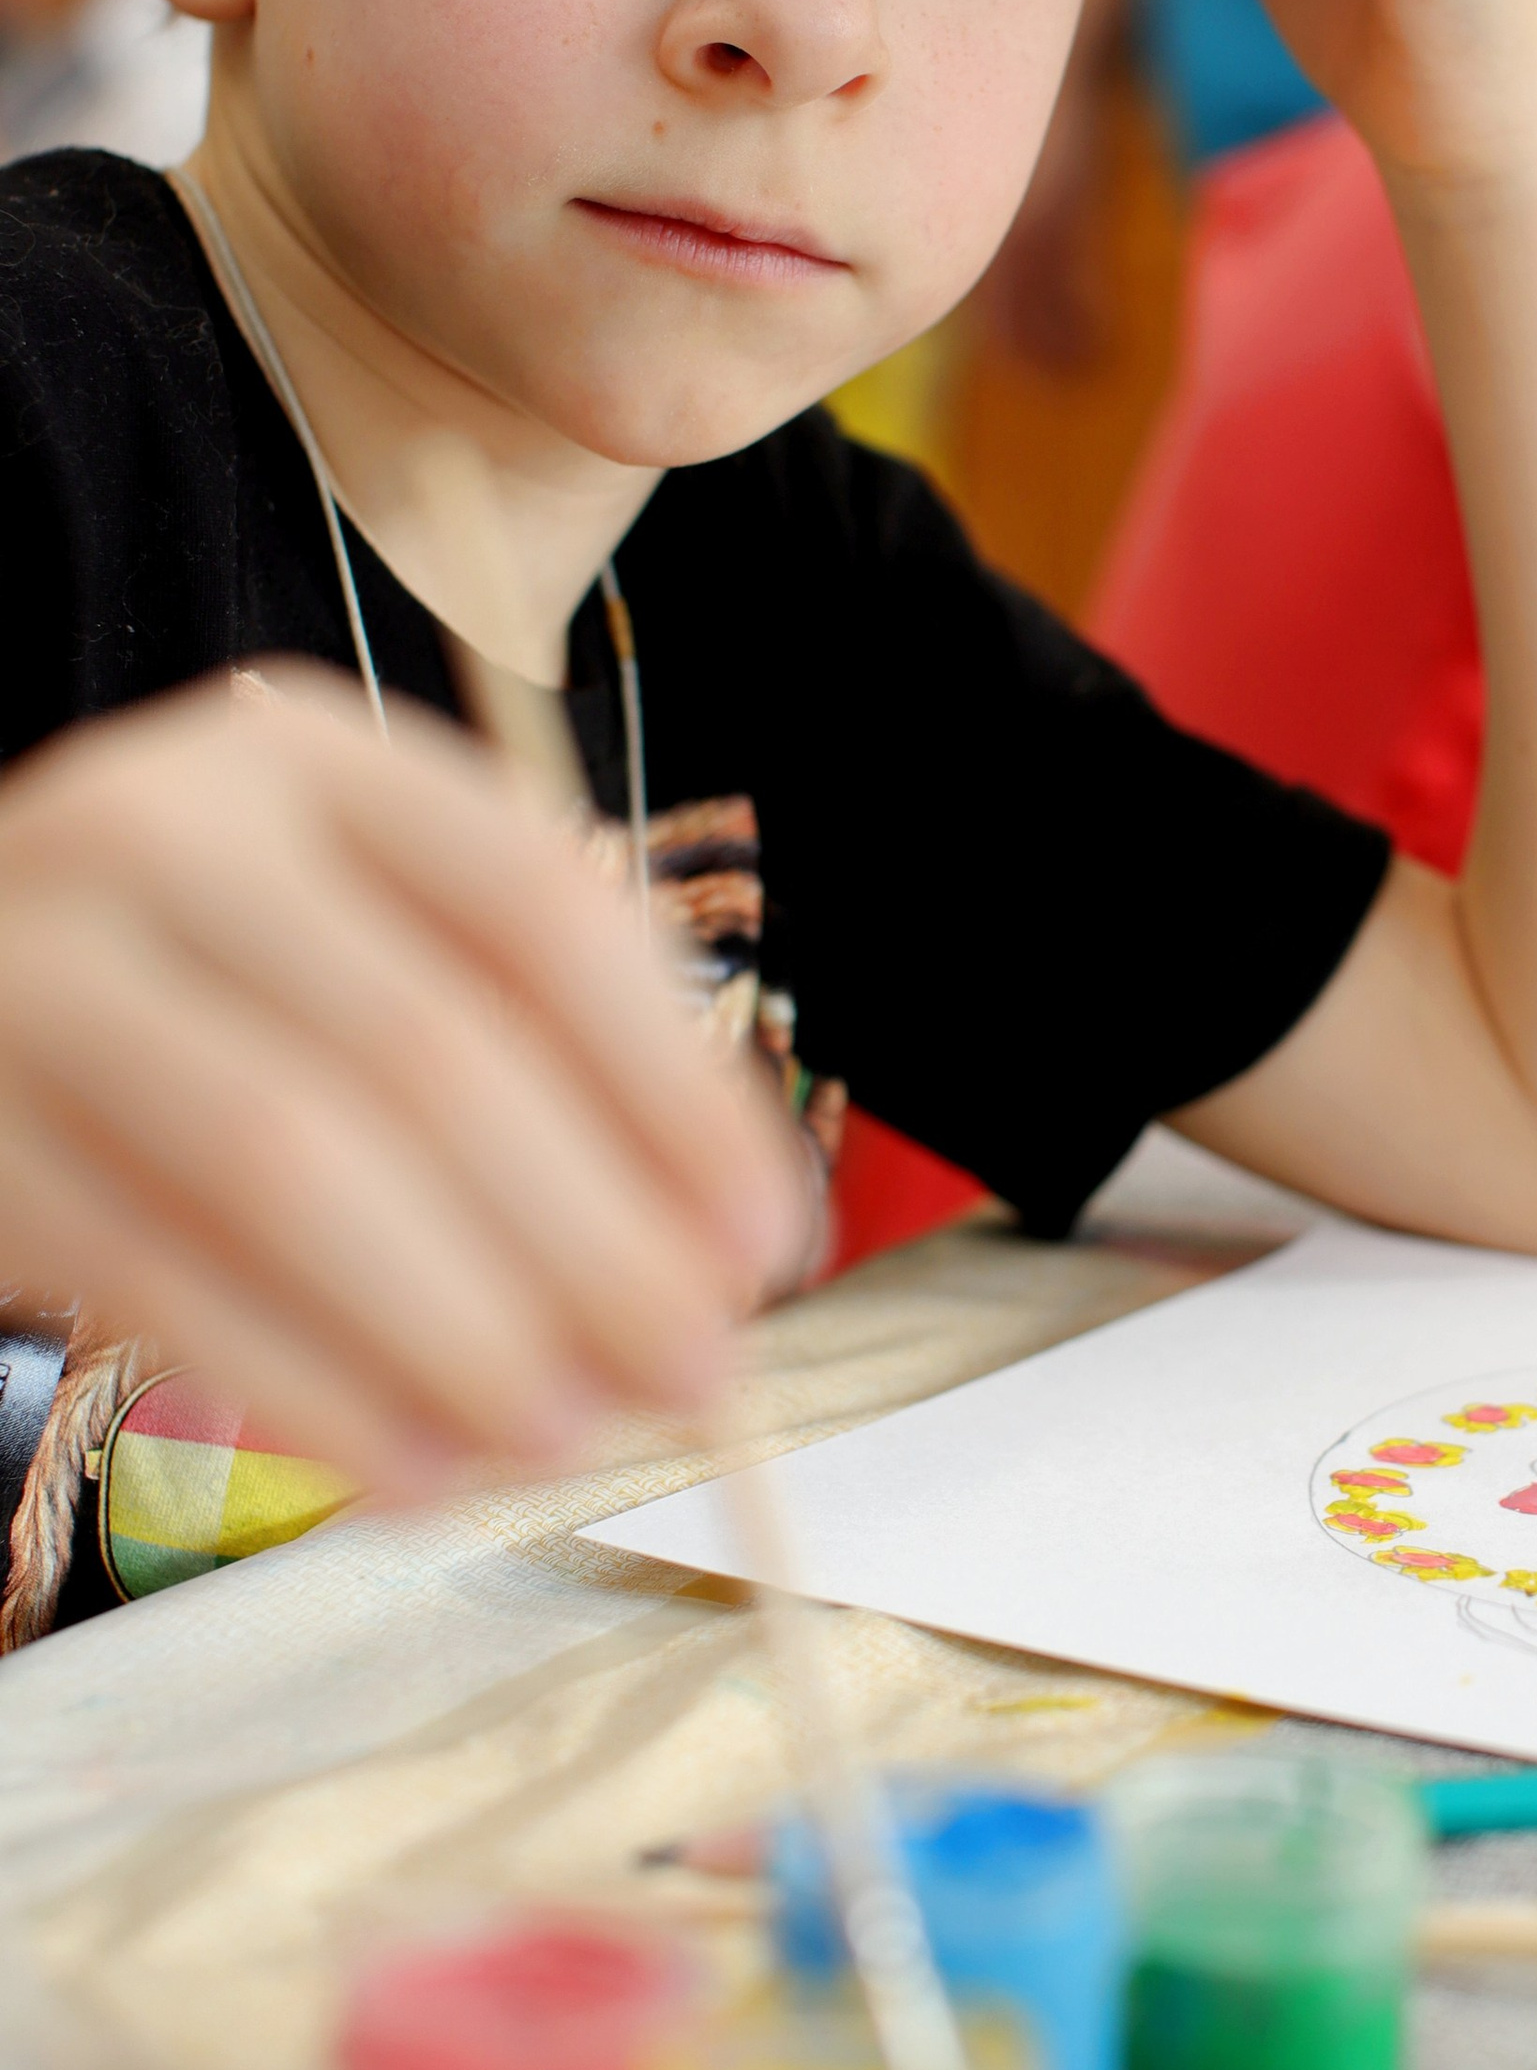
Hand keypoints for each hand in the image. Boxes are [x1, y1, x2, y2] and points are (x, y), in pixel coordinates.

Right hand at [0, 674, 805, 1498]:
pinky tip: (415, 1470)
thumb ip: (546, 1044)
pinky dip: (304, 1385)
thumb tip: (720, 1242)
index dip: (672, 1091)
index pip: (540, 913)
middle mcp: (170, 829)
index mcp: (319, 764)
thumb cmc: (221, 975)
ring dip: (459, 1327)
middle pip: (430, 1050)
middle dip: (591, 1239)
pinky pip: (150, 1270)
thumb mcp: (376, 935)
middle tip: (699, 1371)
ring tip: (569, 1435)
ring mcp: (36, 968)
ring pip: (290, 1163)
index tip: (765, 1238)